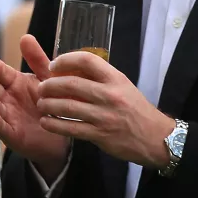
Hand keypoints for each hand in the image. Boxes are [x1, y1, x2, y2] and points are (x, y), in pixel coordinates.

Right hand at [0, 35, 68, 172]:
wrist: (63, 131)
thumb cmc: (52, 100)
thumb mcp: (47, 78)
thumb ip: (37, 59)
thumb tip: (25, 36)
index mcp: (13, 83)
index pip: (1, 73)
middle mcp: (6, 99)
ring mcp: (7, 117)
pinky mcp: (12, 135)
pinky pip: (2, 129)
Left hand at [37, 50, 174, 167]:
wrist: (156, 137)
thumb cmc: (136, 110)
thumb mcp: (123, 87)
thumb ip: (100, 79)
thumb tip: (71, 71)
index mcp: (116, 79)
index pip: (87, 60)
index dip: (65, 59)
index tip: (53, 65)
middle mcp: (110, 94)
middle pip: (72, 83)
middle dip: (50, 85)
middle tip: (41, 87)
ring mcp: (104, 115)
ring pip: (67, 106)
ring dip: (48, 104)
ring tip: (41, 104)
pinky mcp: (100, 135)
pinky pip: (70, 128)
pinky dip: (54, 124)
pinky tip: (46, 122)